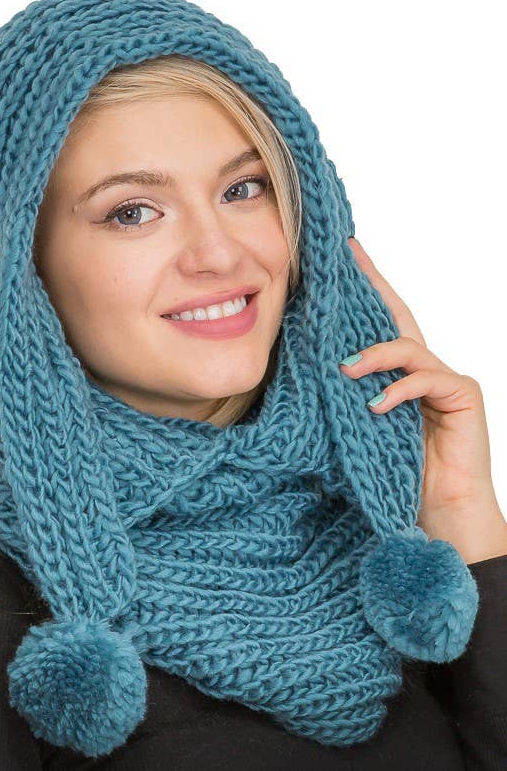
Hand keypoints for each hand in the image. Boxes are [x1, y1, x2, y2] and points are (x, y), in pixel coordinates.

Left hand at [339, 237, 506, 564]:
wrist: (442, 514)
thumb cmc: (401, 477)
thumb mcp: (360, 434)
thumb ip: (346, 404)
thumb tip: (306, 384)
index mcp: (399, 376)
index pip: (379, 325)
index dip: (365, 289)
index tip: (344, 256)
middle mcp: (423, 370)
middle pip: (398, 317)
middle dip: (372, 286)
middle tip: (348, 258)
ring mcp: (445, 380)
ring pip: (407, 347)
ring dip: (373, 355)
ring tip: (345, 369)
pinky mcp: (463, 395)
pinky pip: (425, 379)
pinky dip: (398, 390)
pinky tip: (376, 405)